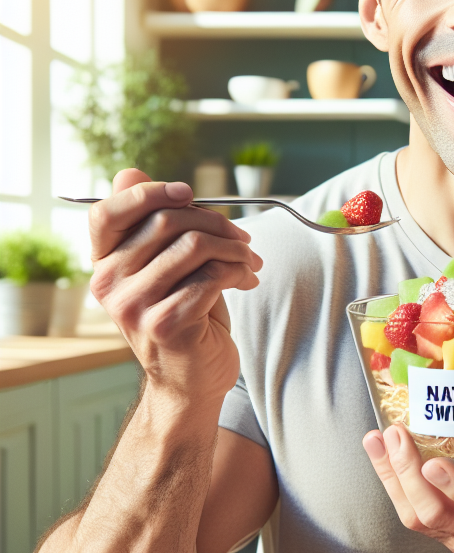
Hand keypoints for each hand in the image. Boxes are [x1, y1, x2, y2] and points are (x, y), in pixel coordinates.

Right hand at [89, 169, 262, 405]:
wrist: (192, 380)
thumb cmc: (184, 316)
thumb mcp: (165, 267)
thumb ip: (150, 224)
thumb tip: (129, 172)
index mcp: (105, 264)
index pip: (108, 212)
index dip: (151, 193)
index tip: (190, 194)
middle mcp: (110, 284)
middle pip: (167, 222)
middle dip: (217, 223)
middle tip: (243, 237)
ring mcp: (134, 307)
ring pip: (194, 246)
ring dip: (235, 248)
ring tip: (250, 260)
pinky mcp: (166, 324)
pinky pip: (211, 277)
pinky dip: (238, 271)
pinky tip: (247, 280)